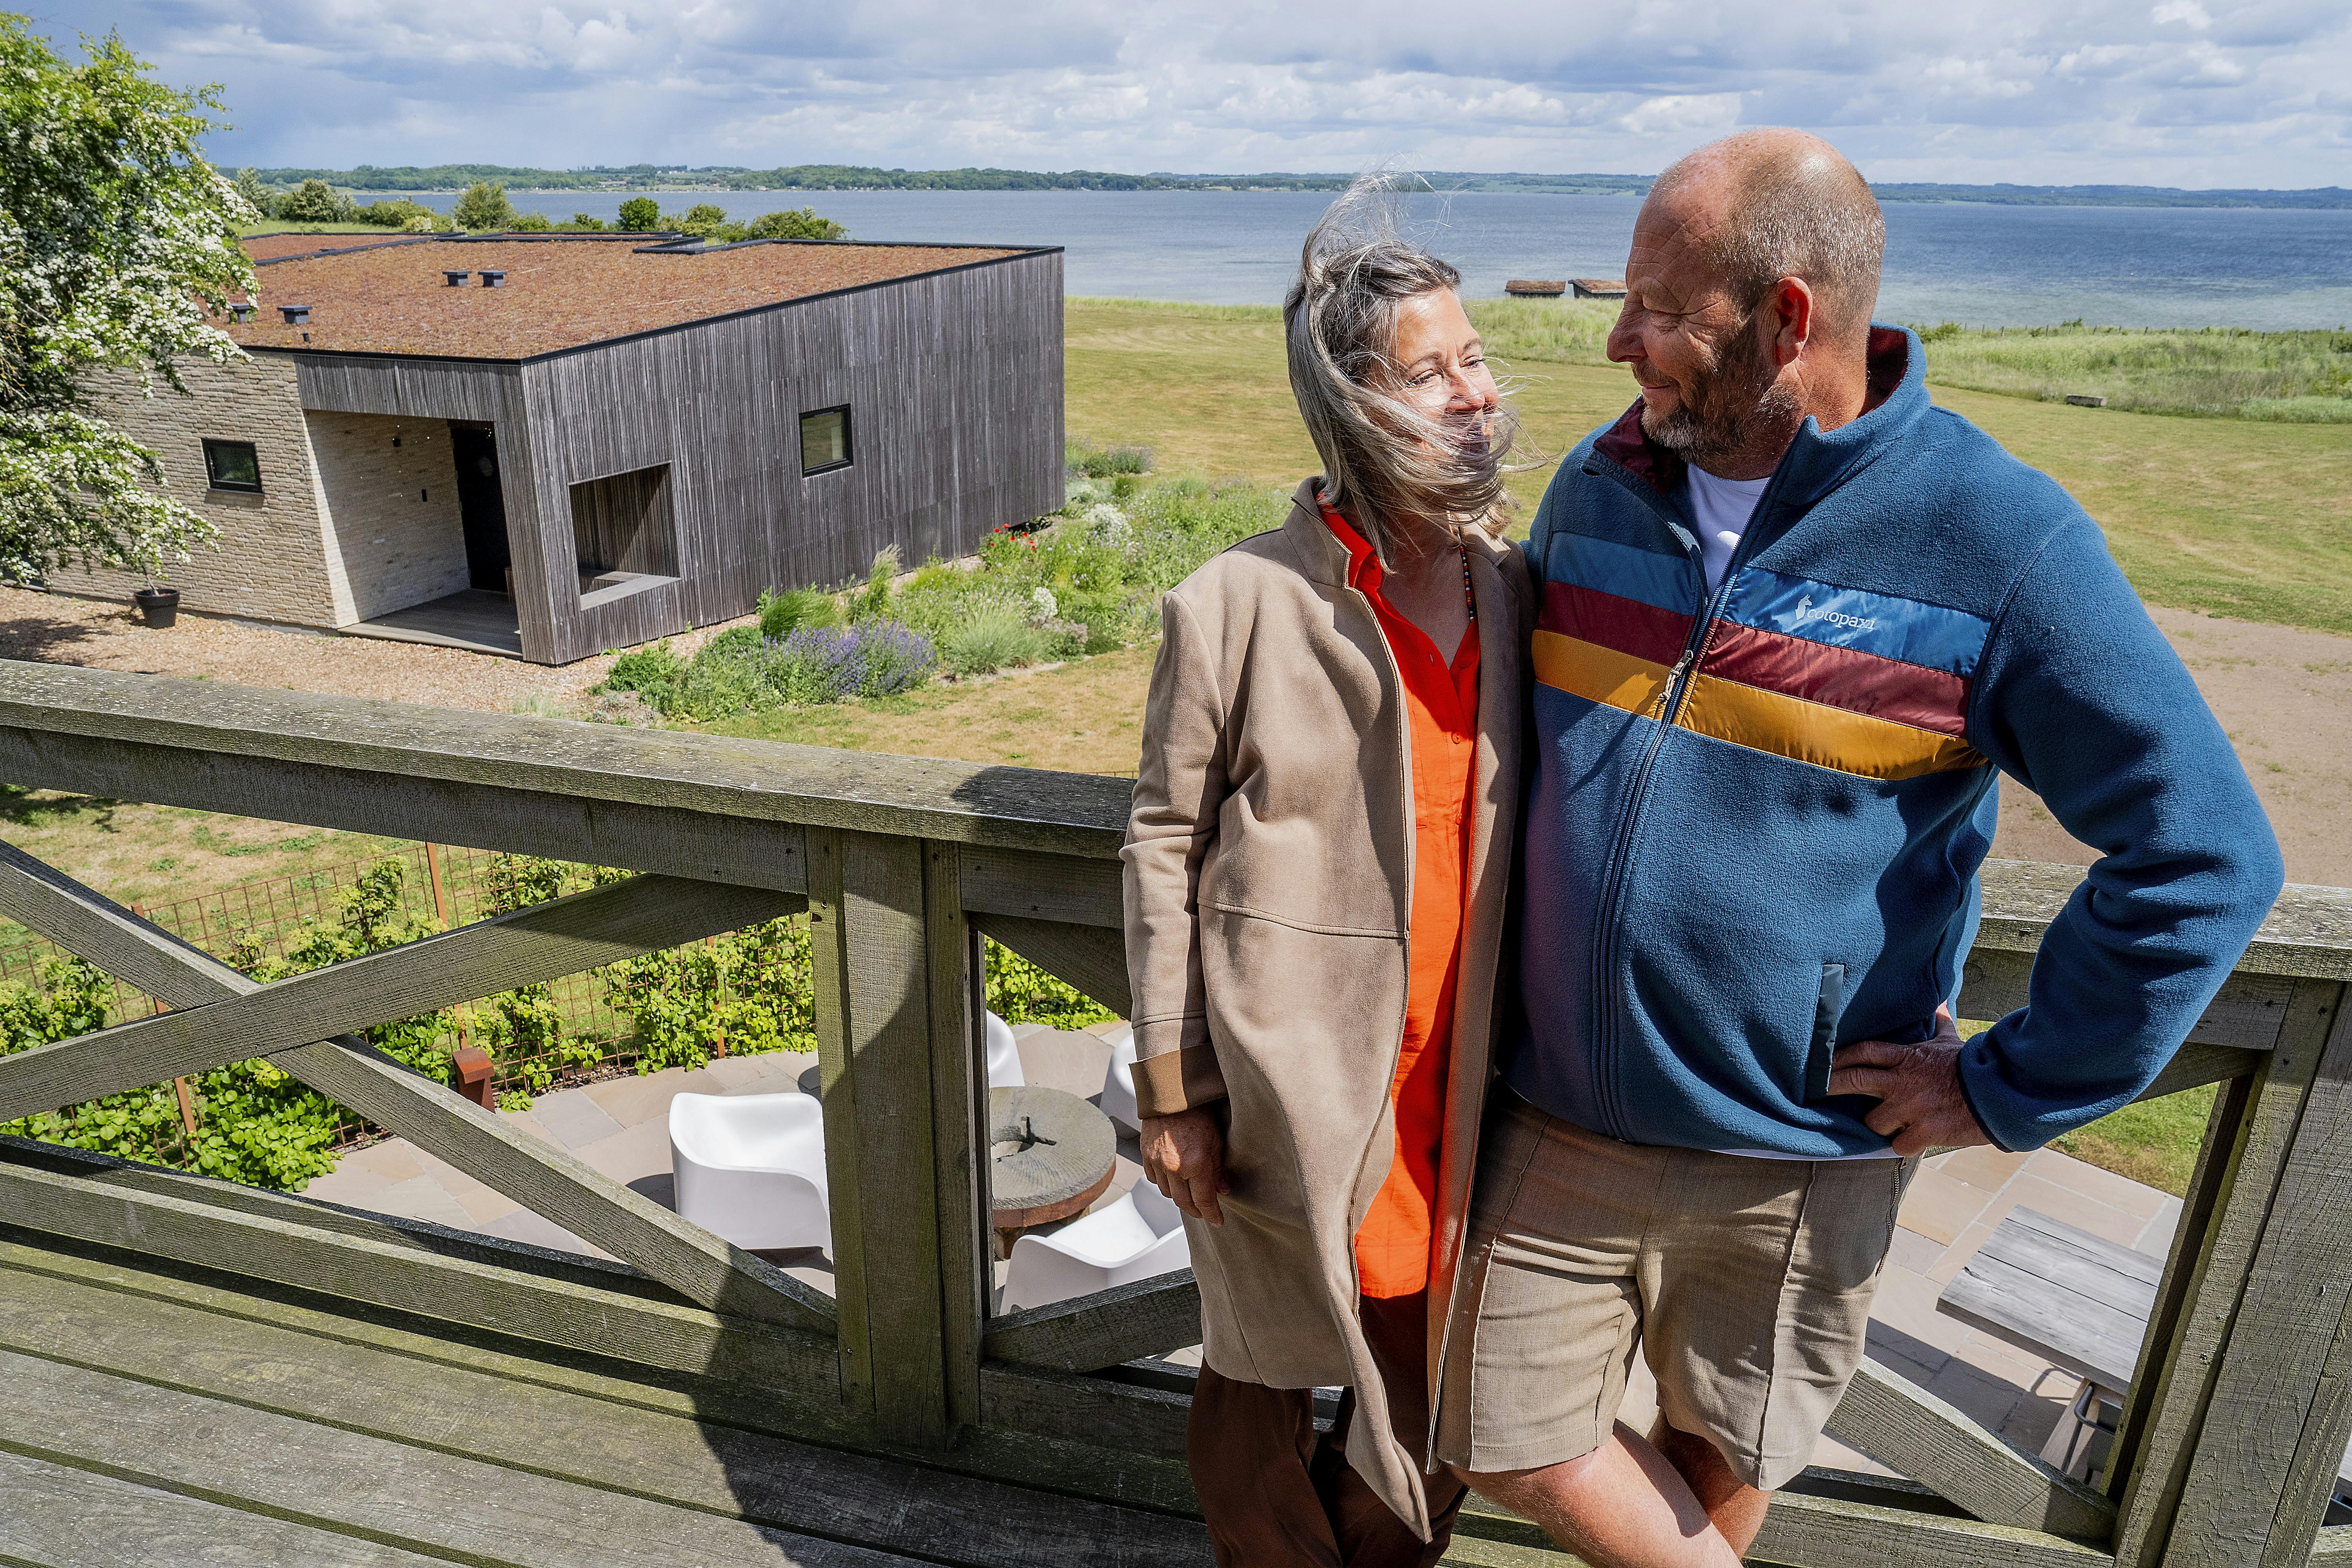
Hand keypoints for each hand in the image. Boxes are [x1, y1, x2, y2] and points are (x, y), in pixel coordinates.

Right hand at [1139, 1107, 1227, 1225]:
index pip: (1204, 1200)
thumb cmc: (1198, 1113)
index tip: (1217, 1221)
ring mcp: (1157, 1162)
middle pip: (1184, 1202)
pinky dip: (1165, 1184)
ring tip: (1190, 1194)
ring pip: (1168, 1193)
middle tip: (1205, 1212)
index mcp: (1195, 1163)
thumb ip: (1217, 1170)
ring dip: (1180, 1197)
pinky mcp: (1146, 1156)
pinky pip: (1154, 1180)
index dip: (1212, 1214)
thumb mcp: (1216, 1141)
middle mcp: (1174, 1167)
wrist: (1172, 1095)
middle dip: (1196, 1211)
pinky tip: (1174, 1179)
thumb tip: (1222, 1191)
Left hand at [1825, 1006, 1992, 1156]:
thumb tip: (1939, 1001)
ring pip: (1874, 1121)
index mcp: (1907, 1058)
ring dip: (1881, 1124)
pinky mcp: (1925, 1132)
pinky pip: (1898, 1145)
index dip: (1840, 1057)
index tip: (1823, 1062)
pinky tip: (1913, 1140)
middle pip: (1853, 1081)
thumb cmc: (1972, 1067)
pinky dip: (1903, 1145)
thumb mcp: (1951, 1042)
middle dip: (1831, 1086)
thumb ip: (1940, 1023)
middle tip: (1818, 1090)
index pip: (1863, 1052)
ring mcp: (1912, 1108)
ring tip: (1895, 1122)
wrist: (2002, 1093)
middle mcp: (1903, 1082)